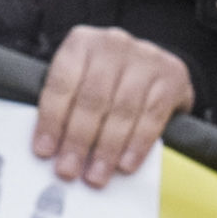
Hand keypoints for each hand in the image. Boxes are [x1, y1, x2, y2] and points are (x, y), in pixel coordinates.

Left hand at [27, 28, 197, 186]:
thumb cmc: (108, 79)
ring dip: (107, 149)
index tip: (44, 151)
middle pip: (92, 99)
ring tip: (96, 175)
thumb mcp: (83, 79)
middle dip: (78, 140)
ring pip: (122, 110)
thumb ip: (67, 106)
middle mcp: (113, 44)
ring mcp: (145, 58)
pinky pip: (152, 116)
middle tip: (68, 170)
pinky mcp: (172, 76)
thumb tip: (50, 150)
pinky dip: (137, 144)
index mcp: (82, 42)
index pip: (61, 83)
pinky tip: (126, 164)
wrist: (157, 65)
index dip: (51, 120)